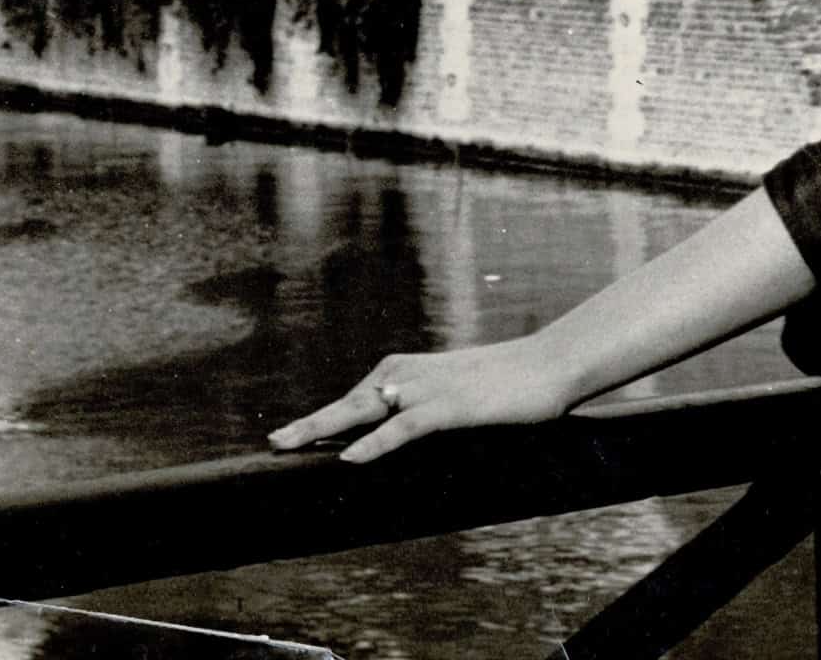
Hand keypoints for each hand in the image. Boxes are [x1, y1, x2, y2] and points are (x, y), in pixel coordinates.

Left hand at [267, 335, 575, 464]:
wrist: (548, 365)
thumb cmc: (503, 384)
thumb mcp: (454, 394)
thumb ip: (422, 408)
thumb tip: (395, 428)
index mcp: (409, 371)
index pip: (356, 398)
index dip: (322, 420)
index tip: (287, 438)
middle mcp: (411, 374)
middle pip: (350, 402)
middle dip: (310, 423)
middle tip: (272, 442)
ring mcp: (430, 389)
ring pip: (366, 409)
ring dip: (326, 427)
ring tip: (290, 445)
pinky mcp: (450, 406)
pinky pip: (404, 427)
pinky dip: (375, 441)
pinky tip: (351, 456)